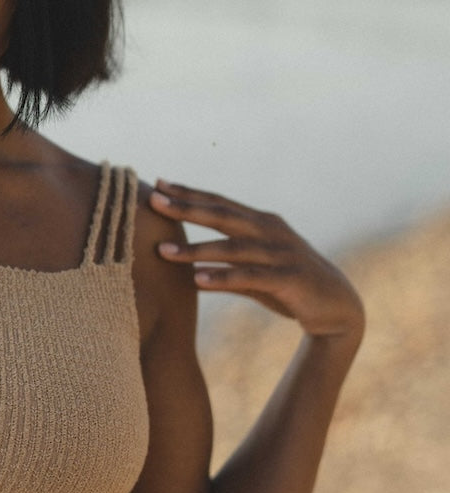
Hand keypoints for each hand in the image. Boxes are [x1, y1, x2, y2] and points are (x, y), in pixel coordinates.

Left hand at [150, 179, 365, 343]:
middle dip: (186, 207)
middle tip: (154, 201)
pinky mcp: (289, 278)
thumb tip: (189, 268)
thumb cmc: (290, 287)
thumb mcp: (254, 273)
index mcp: (262, 223)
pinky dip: (222, 278)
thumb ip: (226, 265)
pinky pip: (250, 277)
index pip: (220, 203)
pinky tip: (197, 280)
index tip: (158, 184)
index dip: (190, 193)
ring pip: (232, 248)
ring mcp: (281, 253)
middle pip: (222, 215)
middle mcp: (271, 231)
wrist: (338, 309)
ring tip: (163, 252)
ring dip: (196, 249)